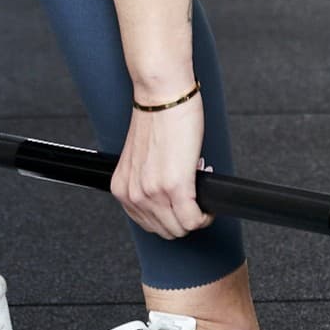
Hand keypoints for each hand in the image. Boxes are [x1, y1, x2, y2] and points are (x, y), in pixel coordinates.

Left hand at [111, 93, 212, 239]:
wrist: (163, 98)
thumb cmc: (157, 120)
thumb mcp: (142, 161)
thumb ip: (147, 184)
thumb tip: (169, 200)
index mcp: (123, 188)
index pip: (148, 224)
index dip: (170, 216)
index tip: (181, 205)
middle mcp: (134, 194)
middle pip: (166, 231)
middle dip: (185, 218)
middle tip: (194, 199)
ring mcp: (152, 193)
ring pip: (181, 229)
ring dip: (196, 217)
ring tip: (200, 195)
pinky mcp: (175, 187)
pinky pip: (193, 220)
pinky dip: (205, 216)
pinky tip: (207, 203)